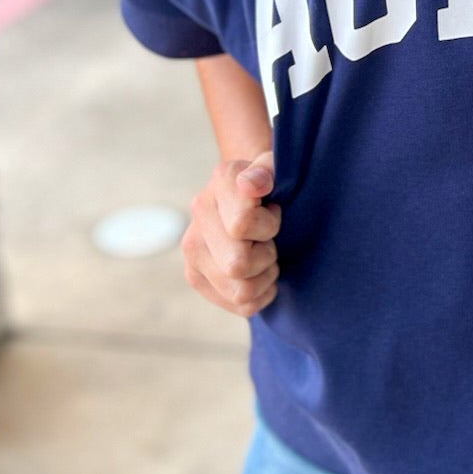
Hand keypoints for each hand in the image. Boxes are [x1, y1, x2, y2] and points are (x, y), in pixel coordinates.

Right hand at [182, 150, 281, 318]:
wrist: (251, 192)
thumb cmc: (274, 184)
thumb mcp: (279, 168)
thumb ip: (269, 170)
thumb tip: (252, 185)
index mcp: (223, 180)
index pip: (242, 225)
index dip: (269, 225)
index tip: (273, 211)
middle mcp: (200, 211)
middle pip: (238, 264)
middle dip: (266, 256)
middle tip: (270, 241)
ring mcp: (192, 247)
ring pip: (240, 290)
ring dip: (263, 278)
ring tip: (264, 256)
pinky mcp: (194, 275)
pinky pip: (239, 305)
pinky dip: (259, 295)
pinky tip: (258, 274)